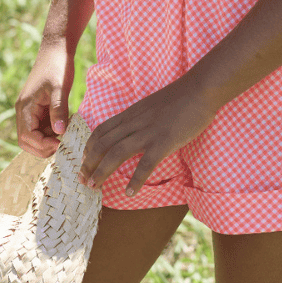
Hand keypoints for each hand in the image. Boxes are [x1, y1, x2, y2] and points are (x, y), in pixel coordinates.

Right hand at [15, 41, 74, 157]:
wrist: (56, 49)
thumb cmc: (57, 65)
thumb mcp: (60, 88)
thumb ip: (58, 110)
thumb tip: (59, 132)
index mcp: (25, 106)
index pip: (27, 136)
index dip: (42, 145)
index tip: (60, 143)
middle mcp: (23, 110)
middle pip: (26, 141)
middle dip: (43, 147)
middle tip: (62, 144)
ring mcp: (30, 110)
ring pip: (33, 136)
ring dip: (47, 140)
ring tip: (65, 133)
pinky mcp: (37, 108)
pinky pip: (40, 127)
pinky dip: (51, 131)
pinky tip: (65, 124)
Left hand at [78, 72, 216, 196]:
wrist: (199, 89)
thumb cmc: (179, 98)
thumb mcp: (151, 105)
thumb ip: (139, 118)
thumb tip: (132, 132)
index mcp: (131, 113)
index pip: (101, 130)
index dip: (89, 147)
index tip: (84, 161)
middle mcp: (134, 122)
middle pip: (103, 144)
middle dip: (89, 163)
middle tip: (82, 180)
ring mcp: (148, 132)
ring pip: (116, 153)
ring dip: (102, 172)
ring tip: (94, 187)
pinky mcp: (164, 141)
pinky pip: (145, 164)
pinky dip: (136, 180)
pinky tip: (129, 193)